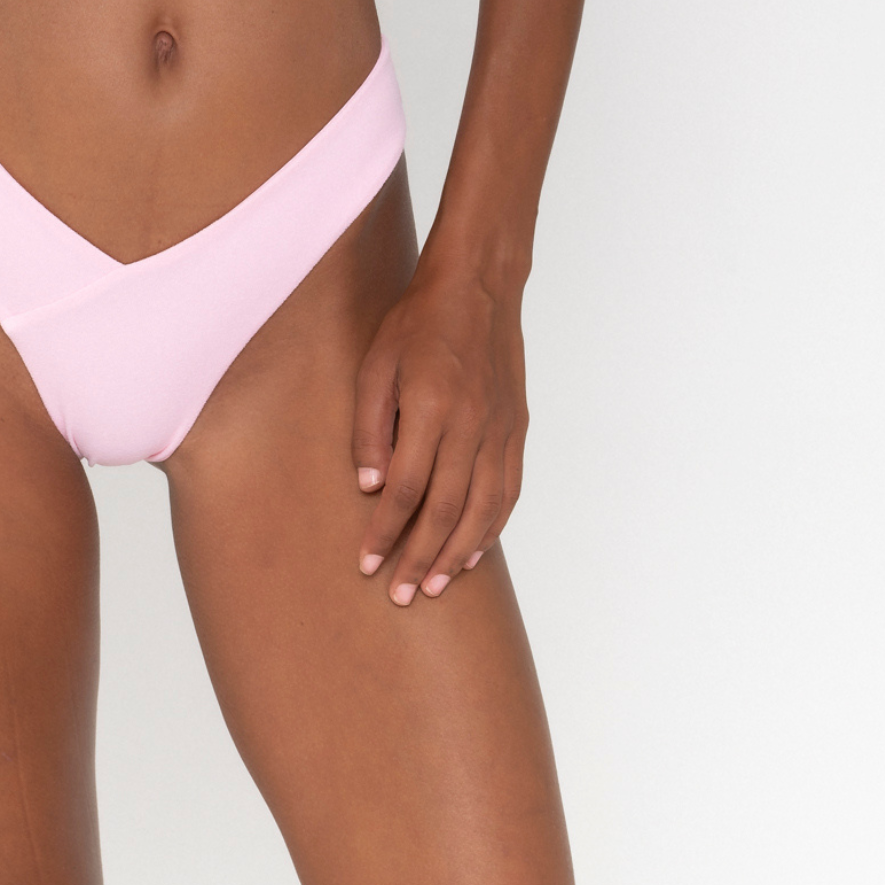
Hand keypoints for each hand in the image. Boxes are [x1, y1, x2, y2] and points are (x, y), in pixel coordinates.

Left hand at [350, 262, 525, 606]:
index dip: (384, 534)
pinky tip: (475, 551)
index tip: (366, 564)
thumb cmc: (417, 322)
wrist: (477, 288)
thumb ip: (369, 427)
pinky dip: (493, 527)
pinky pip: (508, 491)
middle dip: (420, 559)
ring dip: (458, 554)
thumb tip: (368, 487)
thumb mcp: (375, 364)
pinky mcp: (517, 430)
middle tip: (401, 595)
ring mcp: (500, 429)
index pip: (404, 490)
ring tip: (436, 586)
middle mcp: (471, 424)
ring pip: (483, 510)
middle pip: (445, 510)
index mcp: (430, 407)